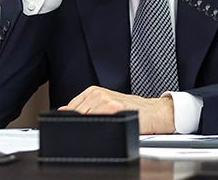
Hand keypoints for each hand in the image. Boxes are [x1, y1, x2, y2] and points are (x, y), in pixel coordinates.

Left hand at [58, 86, 175, 133]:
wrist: (155, 112)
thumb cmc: (132, 111)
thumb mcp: (106, 105)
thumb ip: (85, 107)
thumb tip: (62, 110)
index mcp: (93, 91)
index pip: (70, 108)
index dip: (72, 119)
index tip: (80, 126)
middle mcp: (97, 93)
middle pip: (76, 114)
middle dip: (81, 124)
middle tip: (99, 126)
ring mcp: (105, 100)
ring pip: (85, 117)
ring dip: (91, 126)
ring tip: (107, 125)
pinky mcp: (114, 108)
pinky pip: (97, 120)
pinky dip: (99, 126)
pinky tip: (109, 125)